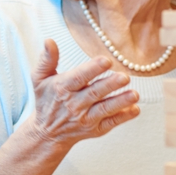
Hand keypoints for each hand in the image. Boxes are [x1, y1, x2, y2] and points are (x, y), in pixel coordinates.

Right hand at [26, 39, 140, 149]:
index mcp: (62, 88)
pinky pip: (110, 123)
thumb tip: (49, 40)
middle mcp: (74, 104)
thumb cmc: (47, 100)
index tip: (106, 60)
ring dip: (120, 102)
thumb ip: (47, 60)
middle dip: (110, 85)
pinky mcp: (94, 129)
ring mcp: (85, 118)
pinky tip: (135, 109)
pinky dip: (123, 117)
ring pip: (104, 109)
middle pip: (94, 93)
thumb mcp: (40, 79)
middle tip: (125, 77)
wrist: (46, 133)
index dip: (92, 69)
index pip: (78, 78)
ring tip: (135, 94)